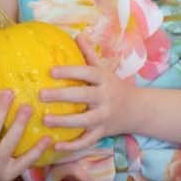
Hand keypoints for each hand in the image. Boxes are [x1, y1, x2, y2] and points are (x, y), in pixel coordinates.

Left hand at [40, 33, 133, 151]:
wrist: (138, 110)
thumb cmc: (115, 86)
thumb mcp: (105, 69)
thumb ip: (89, 54)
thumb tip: (77, 34)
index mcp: (105, 80)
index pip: (87, 73)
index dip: (70, 72)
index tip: (51, 72)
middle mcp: (106, 98)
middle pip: (84, 96)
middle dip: (63, 96)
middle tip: (42, 95)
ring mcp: (104, 117)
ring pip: (85, 121)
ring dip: (64, 121)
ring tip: (45, 119)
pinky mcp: (102, 132)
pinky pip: (87, 141)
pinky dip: (73, 146)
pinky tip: (56, 146)